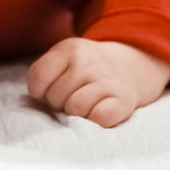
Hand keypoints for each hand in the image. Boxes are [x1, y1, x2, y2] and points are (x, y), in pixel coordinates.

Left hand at [26, 37, 169, 127]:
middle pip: (54, 97)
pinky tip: (99, 111)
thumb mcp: (64, 57)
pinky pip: (98, 118)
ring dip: (76, 113)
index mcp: (68, 49)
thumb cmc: (87, 68)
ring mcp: (106, 79)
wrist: (132, 66)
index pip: (38, 78)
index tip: (52, 88)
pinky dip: (95, 120)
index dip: (40, 91)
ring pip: (74, 109)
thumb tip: (40, 100)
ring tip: (86, 104)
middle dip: (60, 102)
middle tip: (74, 95)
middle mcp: (87, 62)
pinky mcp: (122, 100)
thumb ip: (44, 72)